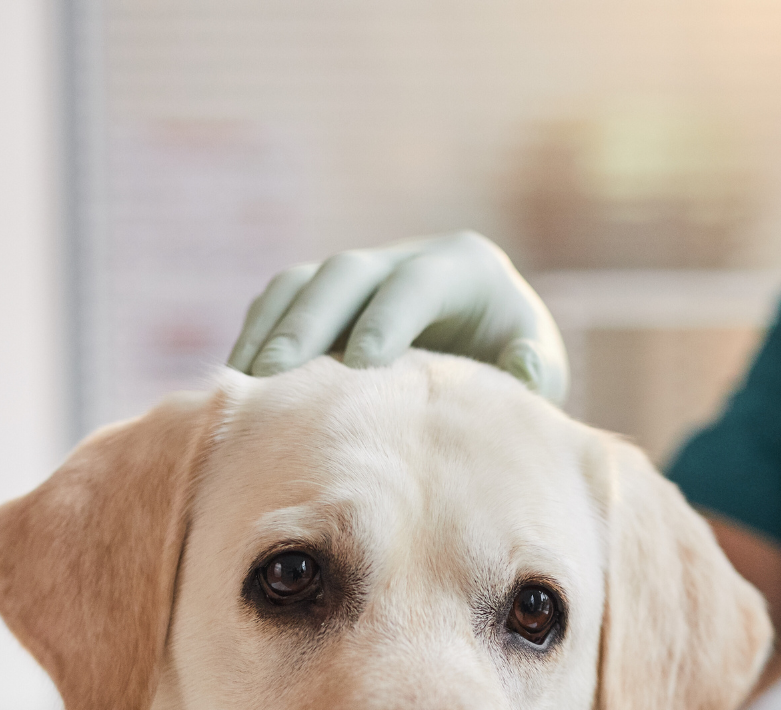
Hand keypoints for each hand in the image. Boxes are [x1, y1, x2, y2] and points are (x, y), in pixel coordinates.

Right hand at [226, 232, 568, 403]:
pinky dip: (258, 334)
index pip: (416, 284)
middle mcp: (408, 256)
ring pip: (304, 281)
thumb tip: (522, 366)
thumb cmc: (516, 366)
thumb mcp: (540, 370)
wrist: (492, 350)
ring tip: (244, 382)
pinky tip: (240, 383)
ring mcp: (364, 271)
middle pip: (345, 273)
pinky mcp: (331, 294)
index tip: (358, 366)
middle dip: (309, 321)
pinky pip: (283, 301)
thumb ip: (534, 372)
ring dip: (270, 328)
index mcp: (465, 266)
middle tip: (275, 375)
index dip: (385, 319)